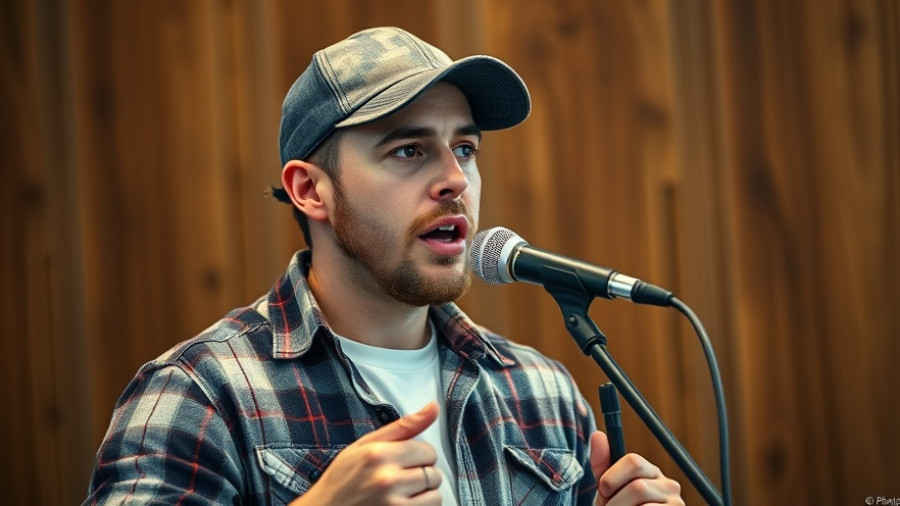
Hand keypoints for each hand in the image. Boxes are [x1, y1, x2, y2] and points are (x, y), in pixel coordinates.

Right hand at [289, 402, 442, 505]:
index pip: (427, 451)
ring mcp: (393, 504)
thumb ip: (403, 426)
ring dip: (424, 494)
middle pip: (433, 473)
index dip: (418, 455)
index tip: (405, 461)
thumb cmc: (343, 478)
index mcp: (379, 454)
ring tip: (403, 493)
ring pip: (435, 495)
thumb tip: (434, 408)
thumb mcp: (365, 445)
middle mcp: (387, 479)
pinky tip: (403, 503)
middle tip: (401, 478)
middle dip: (421, 474)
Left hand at [590, 431, 682, 504]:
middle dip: (615, 502)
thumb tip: (598, 435)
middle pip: (637, 487)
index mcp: (650, 471)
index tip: (603, 490)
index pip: (633, 461)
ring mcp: (676, 504)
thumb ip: (602, 465)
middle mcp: (669, 485)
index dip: (612, 477)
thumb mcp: (607, 489)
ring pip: (642, 505)